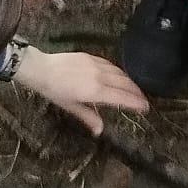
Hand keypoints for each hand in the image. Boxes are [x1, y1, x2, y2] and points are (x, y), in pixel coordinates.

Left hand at [15, 48, 148, 134]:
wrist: (41, 69)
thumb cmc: (54, 91)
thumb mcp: (71, 107)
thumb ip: (88, 117)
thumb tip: (100, 130)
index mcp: (95, 91)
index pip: (122, 97)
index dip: (136, 102)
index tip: (145, 107)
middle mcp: (99, 77)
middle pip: (125, 84)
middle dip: (136, 92)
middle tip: (143, 100)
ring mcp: (96, 65)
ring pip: (120, 73)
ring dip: (129, 81)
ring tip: (135, 89)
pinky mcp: (91, 57)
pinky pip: (111, 64)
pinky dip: (119, 71)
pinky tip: (120, 76)